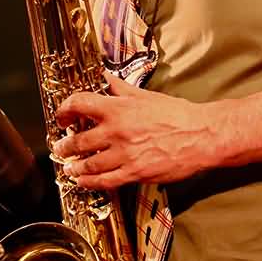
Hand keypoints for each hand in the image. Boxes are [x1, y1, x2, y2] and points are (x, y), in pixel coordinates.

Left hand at [52, 73, 216, 188]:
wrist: (200, 135)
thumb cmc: (177, 114)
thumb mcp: (146, 95)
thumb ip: (121, 88)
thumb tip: (106, 78)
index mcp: (118, 109)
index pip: (79, 104)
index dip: (64, 110)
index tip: (62, 117)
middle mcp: (116, 132)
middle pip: (77, 140)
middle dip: (64, 146)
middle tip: (61, 148)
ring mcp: (124, 154)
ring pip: (88, 164)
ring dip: (74, 166)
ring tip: (69, 167)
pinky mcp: (133, 173)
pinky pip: (104, 181)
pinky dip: (89, 183)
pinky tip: (83, 182)